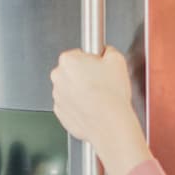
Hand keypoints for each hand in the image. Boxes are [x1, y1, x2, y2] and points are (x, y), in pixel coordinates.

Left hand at [51, 47, 152, 174]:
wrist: (110, 124)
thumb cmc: (111, 95)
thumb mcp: (117, 60)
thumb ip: (108, 50)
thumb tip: (106, 52)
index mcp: (68, 60)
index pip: (78, 54)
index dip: (91, 60)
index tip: (99, 67)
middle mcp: (58, 77)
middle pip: (71, 71)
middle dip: (84, 75)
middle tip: (101, 82)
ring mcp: (57, 96)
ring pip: (69, 89)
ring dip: (81, 91)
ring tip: (99, 96)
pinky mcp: (60, 113)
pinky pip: (69, 105)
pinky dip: (79, 106)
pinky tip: (93, 107)